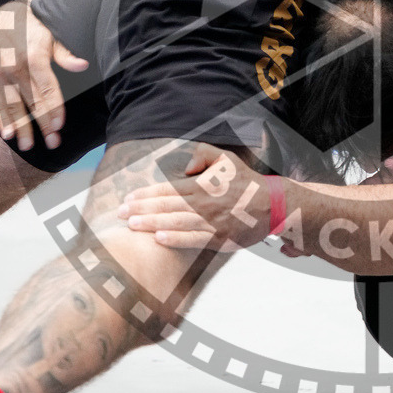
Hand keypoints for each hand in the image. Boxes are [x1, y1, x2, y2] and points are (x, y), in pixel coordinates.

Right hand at [0, 0, 87, 151]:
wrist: (3, 17)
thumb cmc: (36, 28)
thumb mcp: (53, 34)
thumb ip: (66, 52)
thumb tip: (83, 65)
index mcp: (33, 56)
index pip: (47, 89)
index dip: (54, 109)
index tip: (59, 126)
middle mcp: (14, 66)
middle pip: (32, 101)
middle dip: (43, 124)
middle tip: (54, 144)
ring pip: (13, 105)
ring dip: (22, 128)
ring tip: (29, 147)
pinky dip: (2, 119)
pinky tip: (9, 135)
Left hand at [118, 144, 271, 251]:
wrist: (271, 205)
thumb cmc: (245, 182)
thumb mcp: (226, 159)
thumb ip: (203, 154)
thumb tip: (184, 166)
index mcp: (204, 184)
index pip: (169, 189)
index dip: (146, 194)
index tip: (128, 198)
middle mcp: (205, 203)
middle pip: (167, 206)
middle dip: (141, 209)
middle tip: (120, 214)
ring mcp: (212, 222)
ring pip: (177, 222)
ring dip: (152, 224)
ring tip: (132, 225)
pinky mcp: (219, 238)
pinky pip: (194, 239)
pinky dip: (176, 239)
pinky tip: (159, 239)